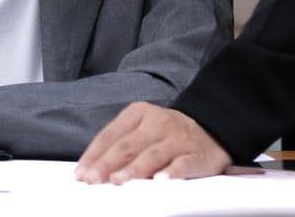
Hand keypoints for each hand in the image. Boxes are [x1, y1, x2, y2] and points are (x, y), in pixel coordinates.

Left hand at [74, 102, 230, 183]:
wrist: (212, 130)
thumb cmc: (168, 134)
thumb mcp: (142, 130)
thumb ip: (121, 145)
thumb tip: (93, 168)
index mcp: (139, 113)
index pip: (110, 135)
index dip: (94, 154)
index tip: (81, 172)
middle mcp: (157, 122)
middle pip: (127, 145)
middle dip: (107, 164)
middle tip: (93, 179)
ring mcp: (177, 138)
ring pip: (152, 154)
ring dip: (133, 169)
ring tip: (118, 181)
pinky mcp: (196, 154)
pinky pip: (182, 164)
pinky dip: (170, 173)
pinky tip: (159, 181)